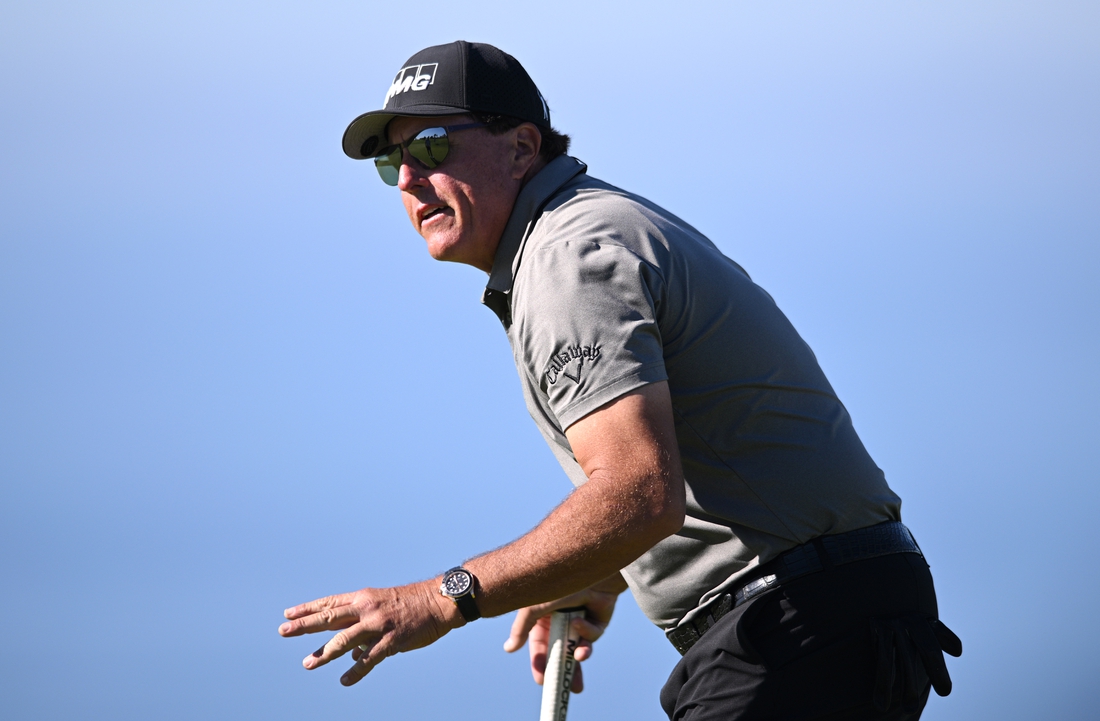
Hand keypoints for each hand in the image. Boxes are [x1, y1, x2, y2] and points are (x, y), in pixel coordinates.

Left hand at [278, 580, 457, 685]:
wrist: (439, 602)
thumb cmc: (411, 604)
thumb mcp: (382, 608)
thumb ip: (364, 629)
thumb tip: (353, 656)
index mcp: (363, 598)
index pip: (330, 603)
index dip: (308, 609)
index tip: (288, 614)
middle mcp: (366, 609)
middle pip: (329, 618)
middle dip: (304, 625)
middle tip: (283, 631)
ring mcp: (378, 625)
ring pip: (344, 639)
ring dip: (324, 653)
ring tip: (307, 664)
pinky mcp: (392, 640)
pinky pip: (370, 658)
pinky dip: (356, 671)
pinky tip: (345, 680)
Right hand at [502, 573, 626, 692]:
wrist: (589, 566)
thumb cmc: (558, 583)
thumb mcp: (534, 607)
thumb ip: (521, 628)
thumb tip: (509, 649)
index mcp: (543, 619)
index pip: (540, 647)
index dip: (540, 664)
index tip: (543, 681)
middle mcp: (561, 621)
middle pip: (561, 652)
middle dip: (564, 672)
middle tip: (565, 690)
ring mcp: (580, 620)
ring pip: (579, 648)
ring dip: (579, 659)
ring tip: (579, 666)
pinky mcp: (598, 620)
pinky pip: (592, 636)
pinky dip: (587, 634)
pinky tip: (581, 622)